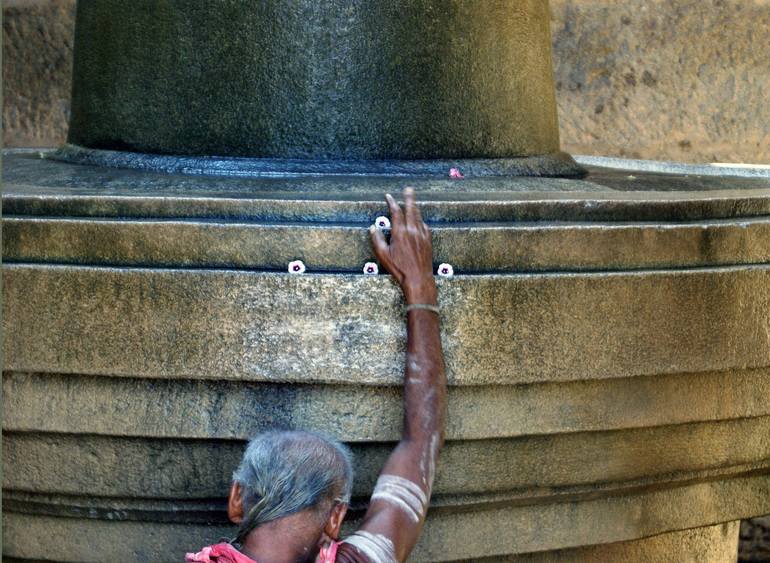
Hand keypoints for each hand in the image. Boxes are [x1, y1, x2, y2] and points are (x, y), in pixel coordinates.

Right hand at [370, 187, 436, 303]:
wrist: (418, 278)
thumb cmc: (399, 268)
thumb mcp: (383, 255)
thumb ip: (377, 239)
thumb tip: (373, 228)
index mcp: (400, 233)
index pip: (396, 212)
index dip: (392, 202)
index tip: (389, 196)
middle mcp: (412, 231)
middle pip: (411, 209)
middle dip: (409, 198)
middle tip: (408, 189)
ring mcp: (422, 235)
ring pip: (419, 216)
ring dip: (415, 207)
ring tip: (413, 200)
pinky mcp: (428, 240)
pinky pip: (424, 226)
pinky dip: (420, 220)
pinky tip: (419, 220)